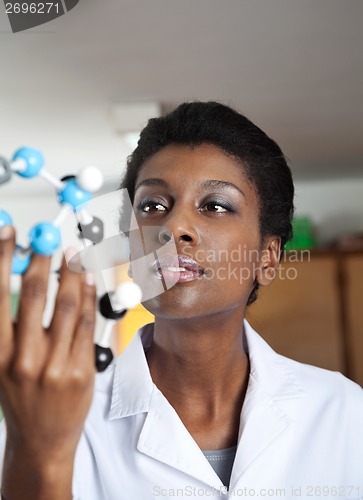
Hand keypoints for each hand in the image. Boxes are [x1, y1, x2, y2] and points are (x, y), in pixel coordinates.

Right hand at [0, 225, 95, 466]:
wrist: (41, 442)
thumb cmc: (21, 397)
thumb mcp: (4, 362)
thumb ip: (11, 323)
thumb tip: (19, 276)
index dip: (1, 257)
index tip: (9, 232)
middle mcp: (23, 358)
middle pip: (35, 294)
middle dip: (42, 259)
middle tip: (48, 237)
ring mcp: (55, 366)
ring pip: (68, 305)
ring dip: (72, 273)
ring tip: (74, 254)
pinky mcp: (82, 371)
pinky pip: (89, 324)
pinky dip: (90, 296)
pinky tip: (90, 279)